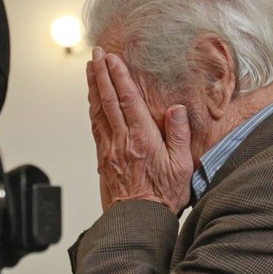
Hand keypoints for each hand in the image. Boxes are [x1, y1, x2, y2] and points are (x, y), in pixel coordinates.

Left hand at [87, 47, 192, 213]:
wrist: (138, 220)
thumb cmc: (163, 196)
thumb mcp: (182, 166)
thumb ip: (178, 135)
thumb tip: (176, 109)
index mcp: (143, 139)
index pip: (128, 100)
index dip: (119, 77)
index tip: (113, 59)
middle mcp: (122, 141)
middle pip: (108, 100)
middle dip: (102, 74)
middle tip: (97, 54)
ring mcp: (110, 149)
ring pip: (98, 111)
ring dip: (94, 87)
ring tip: (90, 68)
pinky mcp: (103, 158)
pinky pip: (96, 126)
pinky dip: (93, 108)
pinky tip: (92, 99)